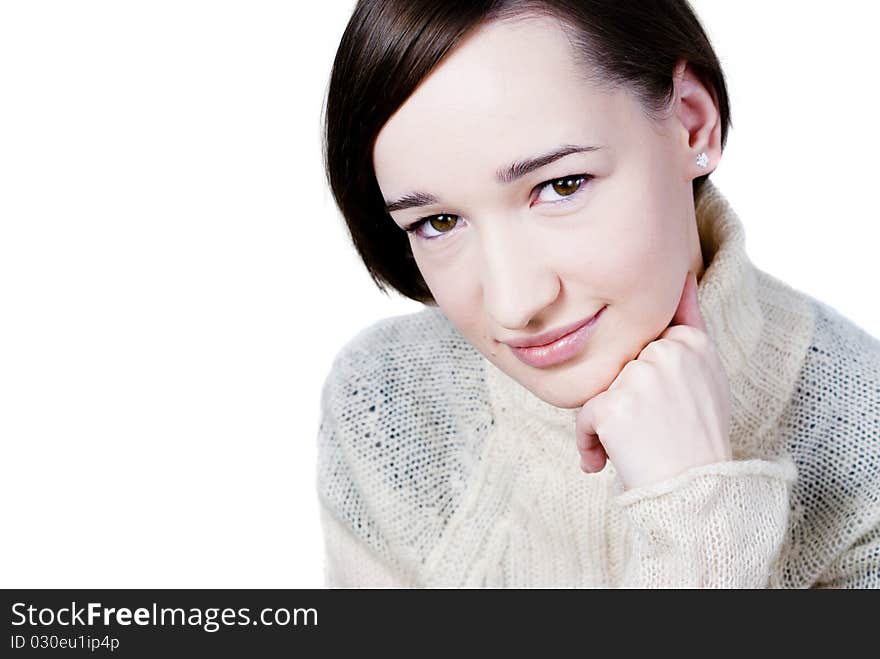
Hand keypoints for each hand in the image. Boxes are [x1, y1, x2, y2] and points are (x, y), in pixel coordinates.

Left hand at [575, 270, 732, 490]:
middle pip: (619, 362)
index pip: (655, 327)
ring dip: (605, 420)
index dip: (650, 356)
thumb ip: (690, 328)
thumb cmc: (699, 436)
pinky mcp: (613, 405)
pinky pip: (584, 416)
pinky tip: (608, 460)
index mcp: (691, 343)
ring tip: (635, 445)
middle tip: (652, 430)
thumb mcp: (708, 376)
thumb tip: (684, 278)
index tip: (665, 370)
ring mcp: (639, 377)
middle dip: (623, 395)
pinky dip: (589, 442)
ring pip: (599, 388)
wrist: (695, 492)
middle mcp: (666, 353)